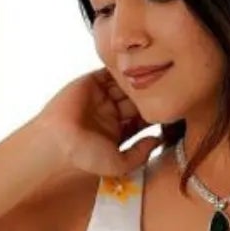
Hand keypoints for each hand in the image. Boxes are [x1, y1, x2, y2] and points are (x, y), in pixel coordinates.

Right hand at [36, 68, 160, 179]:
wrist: (58, 142)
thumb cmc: (85, 158)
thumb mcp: (120, 164)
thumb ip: (141, 154)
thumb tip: (158, 139)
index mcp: (119, 134)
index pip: (143, 120)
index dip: (156, 113)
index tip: (171, 108)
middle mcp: (111, 114)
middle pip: (137, 100)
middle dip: (149, 94)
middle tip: (166, 87)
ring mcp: (102, 98)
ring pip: (126, 85)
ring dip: (138, 80)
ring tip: (153, 74)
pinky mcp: (92, 83)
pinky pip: (109, 71)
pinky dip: (121, 68)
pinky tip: (135, 65)